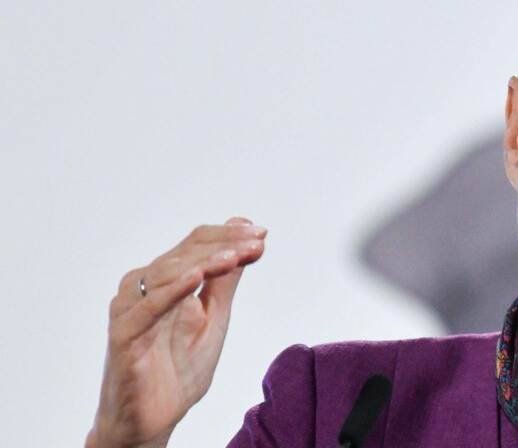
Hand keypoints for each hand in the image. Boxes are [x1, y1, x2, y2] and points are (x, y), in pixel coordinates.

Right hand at [87, 218, 266, 447]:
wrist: (153, 421)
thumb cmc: (178, 370)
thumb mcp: (214, 318)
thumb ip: (226, 278)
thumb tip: (242, 229)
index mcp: (165, 282)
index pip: (196, 244)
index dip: (228, 236)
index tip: (262, 235)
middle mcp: (143, 290)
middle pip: (183, 253)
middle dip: (224, 245)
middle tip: (257, 242)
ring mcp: (131, 312)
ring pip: (164, 274)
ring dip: (203, 262)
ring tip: (234, 257)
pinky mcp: (123, 338)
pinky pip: (146, 310)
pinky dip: (171, 291)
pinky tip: (196, 277)